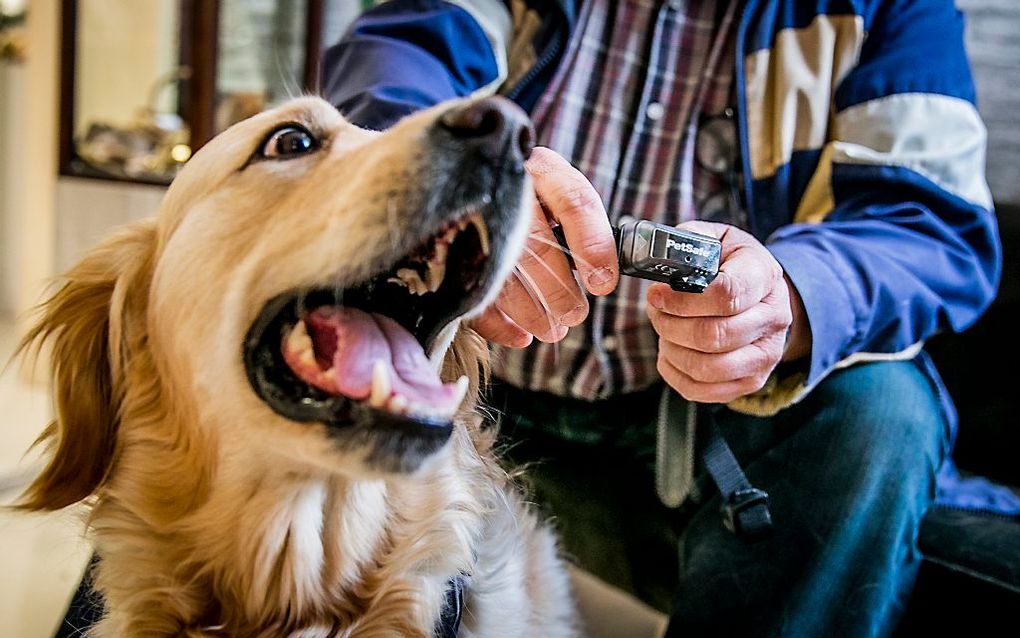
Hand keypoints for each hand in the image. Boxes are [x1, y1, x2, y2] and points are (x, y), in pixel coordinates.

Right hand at [470, 147, 618, 346]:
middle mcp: (504, 184)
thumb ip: (585, 229)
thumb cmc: (534, 199)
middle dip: (558, 288)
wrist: (468, 178)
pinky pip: (470, 288)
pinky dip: (496, 322)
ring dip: (530, 310)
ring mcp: (470, 213)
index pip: (573, 201)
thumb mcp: (561, 199)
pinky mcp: (445, 245)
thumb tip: (603, 277)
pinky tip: (519, 336)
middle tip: (574, 315)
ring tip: (552, 331)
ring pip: (502, 268)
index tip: (603, 283)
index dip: (592, 244)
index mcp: (541, 168)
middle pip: (536, 241)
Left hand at [647, 221, 809, 402]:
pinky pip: (702, 391)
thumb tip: (657, 255)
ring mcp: (766, 355)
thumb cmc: (728, 264)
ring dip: (672, 350)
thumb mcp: (714, 239)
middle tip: (656, 312)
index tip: (657, 294)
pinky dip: (675, 373)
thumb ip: (689, 241)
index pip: (727, 294)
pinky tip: (670, 352)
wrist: (761, 294)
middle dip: (671, 325)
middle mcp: (774, 318)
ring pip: (708, 367)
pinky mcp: (751, 381)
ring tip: (664, 331)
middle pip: (714, 335)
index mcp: (765, 276)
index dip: (682, 300)